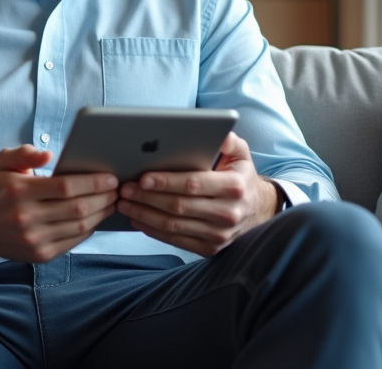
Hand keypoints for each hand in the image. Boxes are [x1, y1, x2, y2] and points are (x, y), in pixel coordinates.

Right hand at [0, 144, 117, 267]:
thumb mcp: (3, 163)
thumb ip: (24, 153)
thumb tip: (48, 154)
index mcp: (18, 191)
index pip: (65, 187)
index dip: (92, 182)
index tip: (110, 177)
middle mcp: (25, 218)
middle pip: (77, 208)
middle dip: (103, 197)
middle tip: (117, 189)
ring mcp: (33, 239)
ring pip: (79, 226)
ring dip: (101, 214)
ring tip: (112, 202)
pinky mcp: (40, 255)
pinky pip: (73, 241)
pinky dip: (89, 228)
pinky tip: (97, 217)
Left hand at [116, 132, 281, 256]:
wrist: (256, 210)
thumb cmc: (240, 176)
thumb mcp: (241, 154)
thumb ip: (229, 141)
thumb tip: (218, 132)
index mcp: (234, 186)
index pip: (193, 184)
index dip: (166, 182)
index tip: (143, 177)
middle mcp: (228, 213)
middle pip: (178, 206)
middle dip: (147, 198)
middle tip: (124, 189)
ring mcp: (219, 235)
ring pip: (173, 226)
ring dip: (144, 215)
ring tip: (124, 203)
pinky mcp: (210, 249)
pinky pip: (176, 240)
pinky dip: (153, 231)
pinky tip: (137, 220)